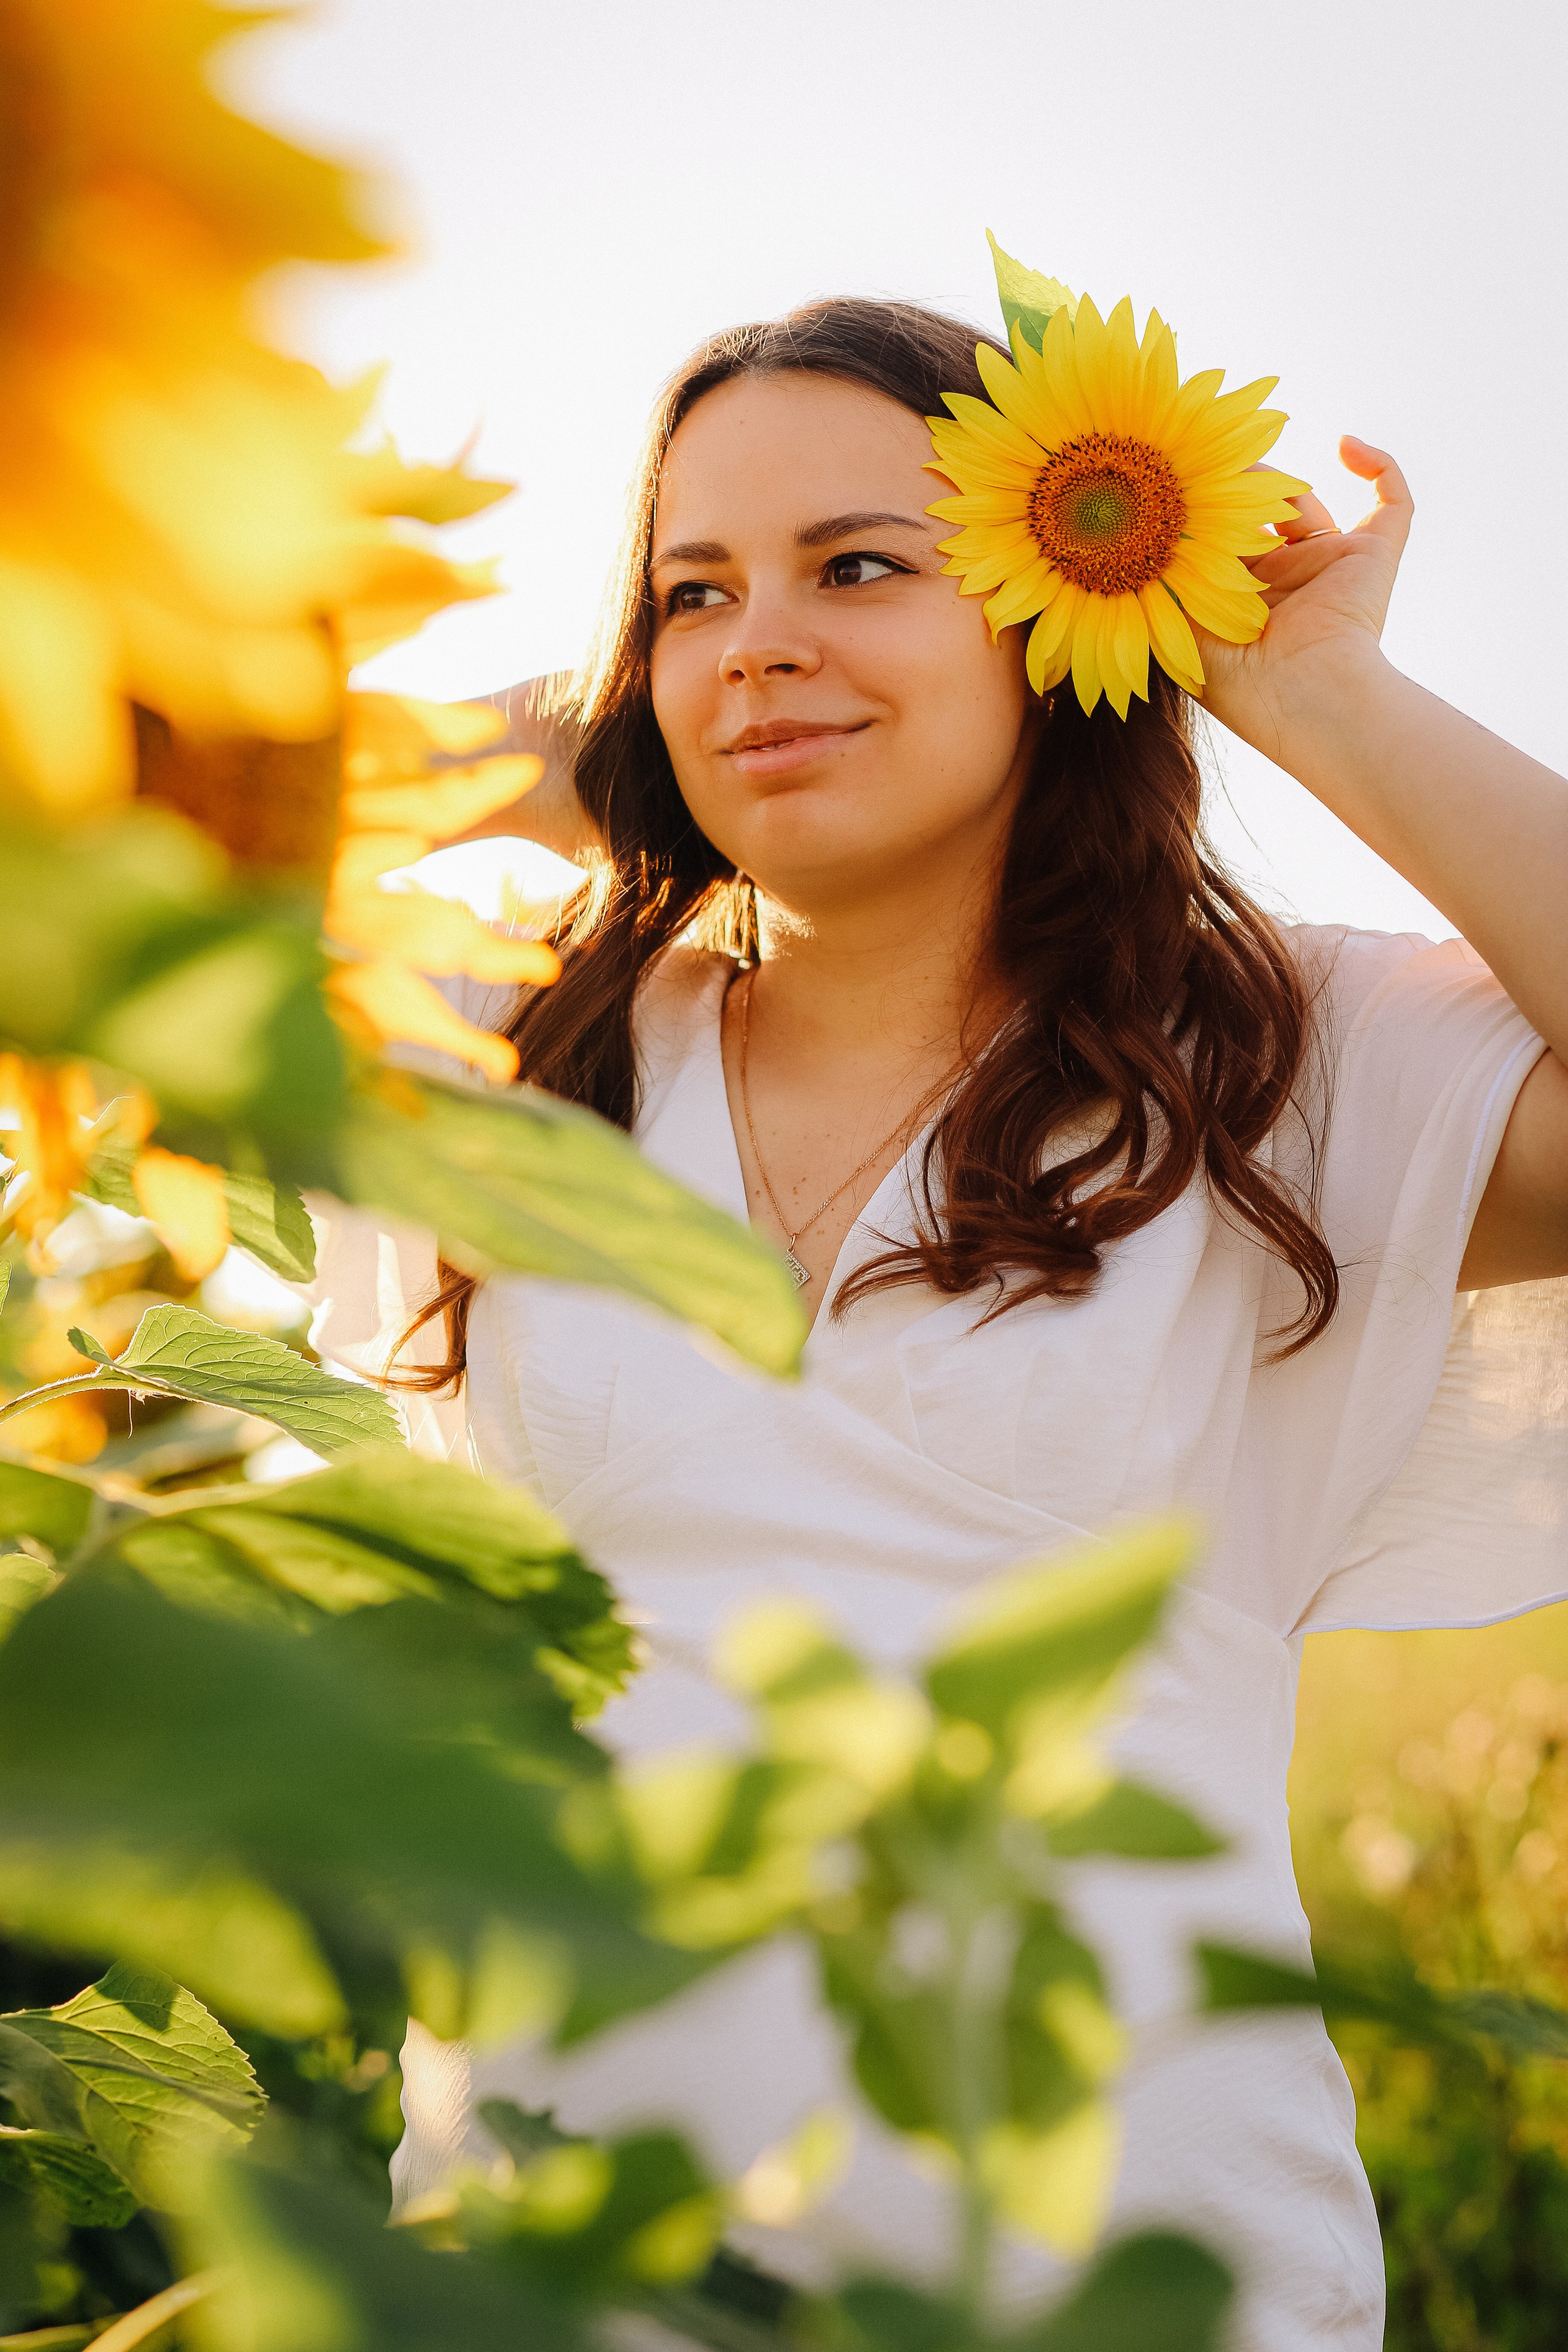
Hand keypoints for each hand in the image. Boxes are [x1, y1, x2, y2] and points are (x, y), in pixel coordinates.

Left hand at [1194, 438, 1413, 757]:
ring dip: (1276, 480)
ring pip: (1304, 500)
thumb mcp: (1182, 630)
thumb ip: (1165, 582)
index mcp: (1241, 600)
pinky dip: (1379, 465)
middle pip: (1256, 516)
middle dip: (1233, 491)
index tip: (1175, 485)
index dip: (1200, 516)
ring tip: (1247, 472)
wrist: (1307, 698)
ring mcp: (1331, 565)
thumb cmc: (1241, 680)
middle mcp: (1285, 579)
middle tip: (1206, 466)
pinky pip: (1392, 502)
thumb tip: (1139, 537)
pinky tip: (1344, 442)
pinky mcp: (1374, 555)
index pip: (1219, 544)